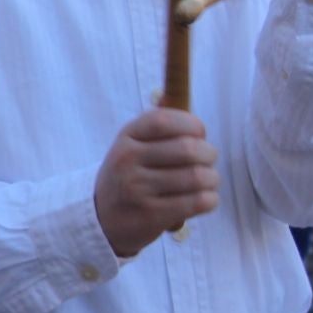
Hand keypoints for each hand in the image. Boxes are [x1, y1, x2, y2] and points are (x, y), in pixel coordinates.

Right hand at [94, 108, 218, 258]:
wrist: (100, 218)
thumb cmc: (127, 177)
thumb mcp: (131, 146)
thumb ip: (155, 126)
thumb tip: (171, 93)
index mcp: (126, 138)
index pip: (166, 120)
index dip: (192, 125)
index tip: (199, 134)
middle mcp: (129, 161)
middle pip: (189, 149)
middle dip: (209, 154)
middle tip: (207, 161)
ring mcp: (138, 189)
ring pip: (198, 177)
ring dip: (212, 179)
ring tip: (207, 181)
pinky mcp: (151, 215)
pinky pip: (198, 202)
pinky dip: (210, 199)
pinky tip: (205, 199)